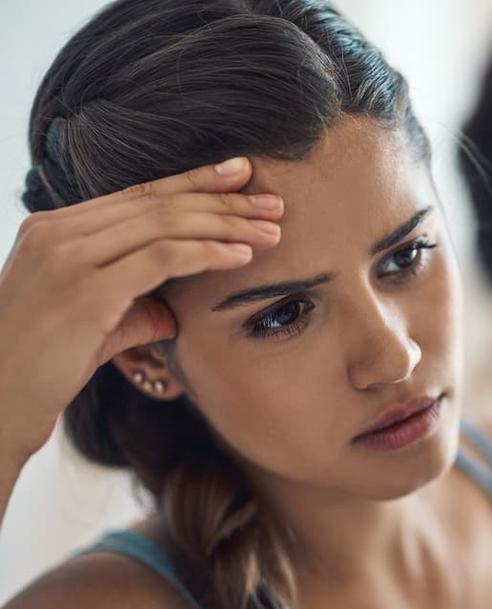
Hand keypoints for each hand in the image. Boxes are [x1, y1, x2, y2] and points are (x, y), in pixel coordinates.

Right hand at [0, 157, 282, 466]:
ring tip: (272, 230)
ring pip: (165, 224)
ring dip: (226, 224)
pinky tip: (243, 256)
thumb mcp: (90, 328)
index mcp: (53, 230)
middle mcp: (57, 232)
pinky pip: (161, 259)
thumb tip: (172, 315)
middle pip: (157, 203)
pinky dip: (208, 253)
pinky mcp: (85, 291)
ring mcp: (68, 257)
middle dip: (222, 200)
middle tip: (273, 202)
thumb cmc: (39, 371)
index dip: (193, 182)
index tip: (239, 176)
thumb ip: (131, 312)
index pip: (137, 196)